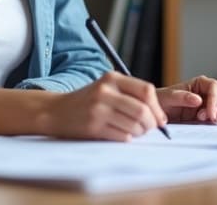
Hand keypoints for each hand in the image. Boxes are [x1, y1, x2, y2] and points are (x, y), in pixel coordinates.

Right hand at [46, 71, 167, 140]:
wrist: (56, 111)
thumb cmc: (88, 101)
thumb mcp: (107, 88)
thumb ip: (130, 95)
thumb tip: (159, 116)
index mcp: (112, 77)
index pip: (146, 90)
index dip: (157, 107)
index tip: (160, 119)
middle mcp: (105, 91)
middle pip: (142, 110)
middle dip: (151, 124)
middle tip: (149, 129)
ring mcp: (98, 109)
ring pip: (134, 125)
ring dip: (140, 133)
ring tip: (135, 132)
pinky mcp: (93, 126)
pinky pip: (121, 136)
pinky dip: (127, 138)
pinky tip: (121, 135)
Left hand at [156, 75, 216, 123]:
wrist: (154, 116)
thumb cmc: (160, 102)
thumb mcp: (167, 98)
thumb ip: (181, 97)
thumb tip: (198, 100)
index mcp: (198, 84)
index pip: (213, 86)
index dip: (215, 98)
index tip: (210, 113)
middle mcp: (205, 95)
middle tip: (215, 120)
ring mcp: (207, 108)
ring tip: (214, 124)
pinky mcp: (207, 121)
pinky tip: (214, 130)